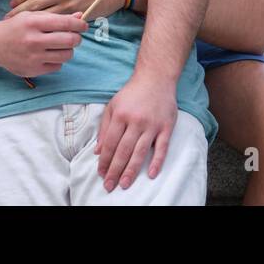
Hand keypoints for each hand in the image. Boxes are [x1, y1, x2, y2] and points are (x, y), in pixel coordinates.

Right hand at [0, 11, 86, 77]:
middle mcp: (34, 40)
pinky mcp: (33, 70)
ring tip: (62, 46)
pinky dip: (57, 60)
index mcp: (34, 22)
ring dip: (69, 50)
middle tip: (75, 37)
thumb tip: (79, 15)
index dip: (79, 24)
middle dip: (77, 38)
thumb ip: (55, 16)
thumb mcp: (32, 15)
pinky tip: (49, 55)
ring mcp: (34, 57)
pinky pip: (57, 66)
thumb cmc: (16, 26)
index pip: (65, 22)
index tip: (83, 25)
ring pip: (66, 55)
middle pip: (70, 40)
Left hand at [6, 0, 124, 18]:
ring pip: (42, 16)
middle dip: (18, 13)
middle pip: (32, 4)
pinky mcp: (77, 15)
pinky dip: (46, 28)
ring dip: (29, 22)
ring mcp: (68, 4)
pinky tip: (40, 32)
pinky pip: (57, 23)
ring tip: (19, 28)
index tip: (11, 4)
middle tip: (8, 20)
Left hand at [94, 73, 177, 191]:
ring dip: (132, 170)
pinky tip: (152, 174)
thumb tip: (97, 151)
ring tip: (124, 184)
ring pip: (140, 152)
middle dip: (115, 170)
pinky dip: (157, 161)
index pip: (110, 143)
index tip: (101, 173)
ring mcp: (152, 124)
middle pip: (123, 150)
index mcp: (120, 115)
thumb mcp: (113, 105)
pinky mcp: (166, 126)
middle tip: (109, 186)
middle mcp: (136, 121)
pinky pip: (162, 147)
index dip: (104, 160)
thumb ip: (104, 128)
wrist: (156, 77)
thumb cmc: (132, 93)